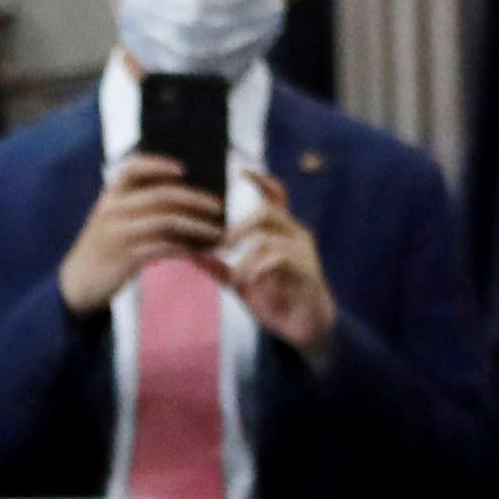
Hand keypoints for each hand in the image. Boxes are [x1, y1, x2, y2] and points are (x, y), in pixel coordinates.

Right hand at [57, 152, 229, 313]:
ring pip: (167, 222)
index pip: (133, 168)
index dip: (159, 164)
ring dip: (197, 226)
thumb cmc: (104, 247)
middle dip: (195, 199)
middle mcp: (113, 211)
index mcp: (110, 196)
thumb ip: (137, 204)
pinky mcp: (126, 259)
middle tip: (218, 205)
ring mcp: (119, 235)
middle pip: (161, 195)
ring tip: (216, 232)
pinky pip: (164, 248)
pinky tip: (199, 250)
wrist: (77, 283)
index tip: (184, 169)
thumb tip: (186, 195)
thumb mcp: (111, 219)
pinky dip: (185, 248)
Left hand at [228, 166, 334, 353]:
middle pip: (267, 211)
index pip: (275, 194)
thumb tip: (190, 252)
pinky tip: (247, 283)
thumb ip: (219, 268)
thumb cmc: (274, 300)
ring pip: (269, 237)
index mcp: (280, 231)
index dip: (260, 179)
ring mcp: (303, 251)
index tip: (239, 169)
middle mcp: (294, 235)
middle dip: (238, 226)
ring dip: (244, 256)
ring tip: (234, 275)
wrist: (304, 329)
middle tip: (218, 246)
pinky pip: (280, 259)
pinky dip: (257, 269)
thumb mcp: (241, 282)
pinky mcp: (307, 270)